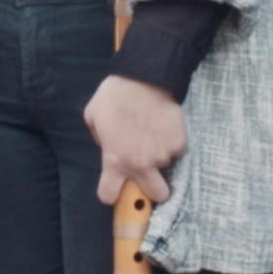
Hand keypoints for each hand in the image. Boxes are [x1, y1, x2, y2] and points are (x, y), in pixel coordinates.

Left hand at [86, 75, 186, 205]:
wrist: (144, 79)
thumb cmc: (114, 96)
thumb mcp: (93, 116)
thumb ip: (99, 138)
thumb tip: (108, 145)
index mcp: (114, 160)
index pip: (108, 194)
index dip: (110, 192)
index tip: (115, 186)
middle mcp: (140, 164)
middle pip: (156, 195)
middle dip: (154, 188)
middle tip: (150, 173)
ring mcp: (162, 155)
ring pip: (167, 166)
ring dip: (160, 154)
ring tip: (152, 131)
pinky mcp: (179, 144)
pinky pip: (178, 150)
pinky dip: (173, 141)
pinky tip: (164, 125)